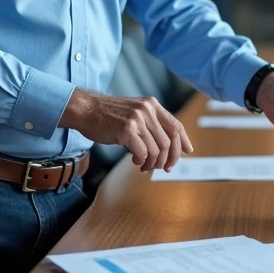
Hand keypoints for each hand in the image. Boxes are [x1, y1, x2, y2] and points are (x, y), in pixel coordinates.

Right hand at [60, 89, 192, 172]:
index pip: (176, 125)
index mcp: (152, 105)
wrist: (86, 109)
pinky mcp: (126, 130)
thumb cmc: (109, 115)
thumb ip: (151, 123)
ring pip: (157, 150)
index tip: (187, 152)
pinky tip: (135, 161)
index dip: (183, 141)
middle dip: (169, 158)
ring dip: (152, 163)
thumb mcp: (135, 112)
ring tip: (144, 165)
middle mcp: (147, 110)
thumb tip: (169, 144)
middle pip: (169, 141)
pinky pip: (143, 153)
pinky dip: (141, 161)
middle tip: (163, 168)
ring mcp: (137, 119)